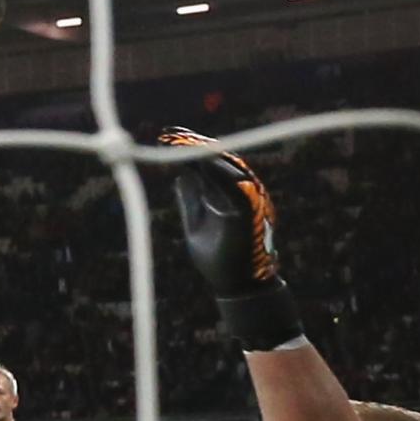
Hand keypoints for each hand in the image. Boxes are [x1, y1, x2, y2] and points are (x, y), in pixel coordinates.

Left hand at [159, 127, 298, 351]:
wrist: (235, 286)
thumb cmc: (217, 258)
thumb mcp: (196, 224)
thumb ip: (191, 200)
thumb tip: (180, 175)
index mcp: (227, 195)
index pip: (210, 165)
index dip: (191, 149)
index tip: (169, 136)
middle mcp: (240, 194)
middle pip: (220, 161)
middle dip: (195, 146)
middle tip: (171, 134)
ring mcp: (247, 202)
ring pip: (230, 170)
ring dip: (206, 155)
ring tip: (183, 142)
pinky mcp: (250, 214)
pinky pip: (237, 189)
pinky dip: (221, 175)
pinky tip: (202, 162)